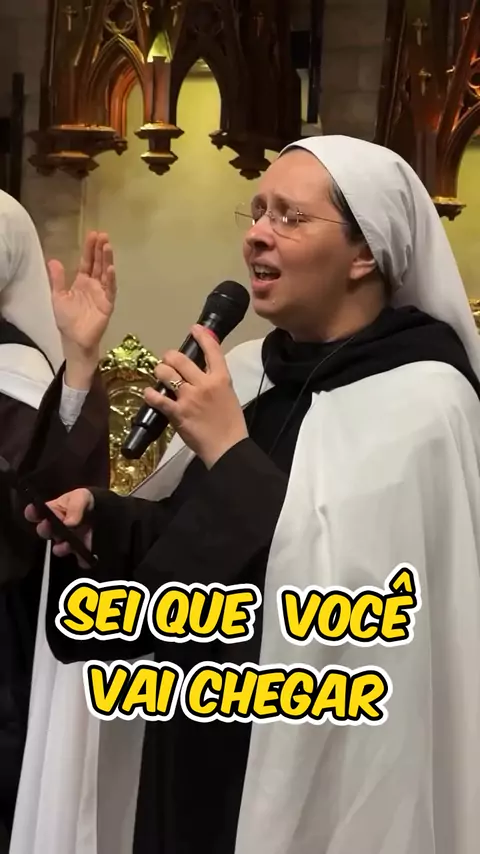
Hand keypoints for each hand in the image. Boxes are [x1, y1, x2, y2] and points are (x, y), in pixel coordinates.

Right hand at [25, 489, 94, 568]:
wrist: (103, 511)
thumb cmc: (85, 501)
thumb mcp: (81, 497)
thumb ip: (74, 508)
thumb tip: (69, 523)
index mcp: (51, 512)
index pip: (35, 513)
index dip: (32, 513)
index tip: (33, 512)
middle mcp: (55, 528)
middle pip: (44, 532)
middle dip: (45, 529)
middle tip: (49, 525)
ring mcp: (66, 541)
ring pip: (58, 548)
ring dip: (61, 548)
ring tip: (68, 544)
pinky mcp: (79, 551)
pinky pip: (78, 558)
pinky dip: (82, 558)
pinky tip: (86, 555)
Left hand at [49, 231, 115, 360]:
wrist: (74, 339)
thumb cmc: (67, 320)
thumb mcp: (58, 296)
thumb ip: (57, 279)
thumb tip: (53, 260)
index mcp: (82, 282)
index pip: (87, 262)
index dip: (90, 249)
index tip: (93, 234)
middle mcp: (94, 285)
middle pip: (98, 264)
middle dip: (101, 250)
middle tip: (103, 235)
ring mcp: (102, 293)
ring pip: (106, 273)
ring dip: (107, 260)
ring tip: (108, 246)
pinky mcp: (108, 304)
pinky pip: (110, 289)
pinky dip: (111, 279)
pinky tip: (111, 268)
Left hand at [144, 325, 247, 467]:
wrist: (227, 447)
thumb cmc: (231, 422)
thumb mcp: (228, 395)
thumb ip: (216, 381)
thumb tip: (202, 371)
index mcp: (221, 379)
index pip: (212, 350)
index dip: (202, 336)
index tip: (194, 329)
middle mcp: (204, 384)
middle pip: (180, 359)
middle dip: (170, 356)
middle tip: (168, 360)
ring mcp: (189, 398)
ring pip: (166, 374)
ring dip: (160, 371)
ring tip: (159, 374)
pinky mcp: (177, 413)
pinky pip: (157, 399)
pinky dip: (150, 395)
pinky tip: (149, 394)